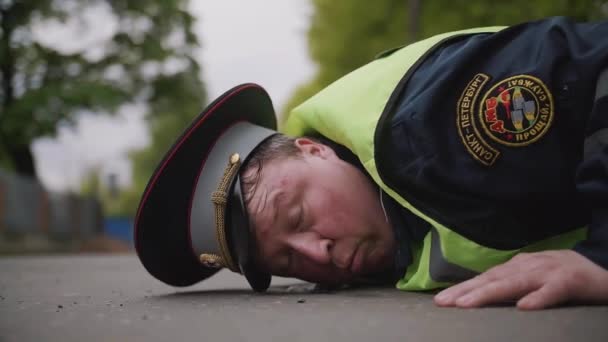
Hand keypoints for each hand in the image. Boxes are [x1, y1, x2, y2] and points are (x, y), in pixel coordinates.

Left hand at [434, 250, 607, 309]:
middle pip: (492, 279)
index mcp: (519, 266)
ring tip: (467, 304)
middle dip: (465, 290)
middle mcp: (528, 266)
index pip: (485, 278)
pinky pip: (552, 291)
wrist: (603, 266)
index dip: (463, 288)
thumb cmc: (566, 274)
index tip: (441, 299)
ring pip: (514, 283)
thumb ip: (512, 282)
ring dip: (489, 293)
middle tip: (442, 302)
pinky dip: (538, 298)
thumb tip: (483, 291)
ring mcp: (548, 272)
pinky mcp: (570, 281)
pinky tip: (524, 307)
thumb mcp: (534, 276)